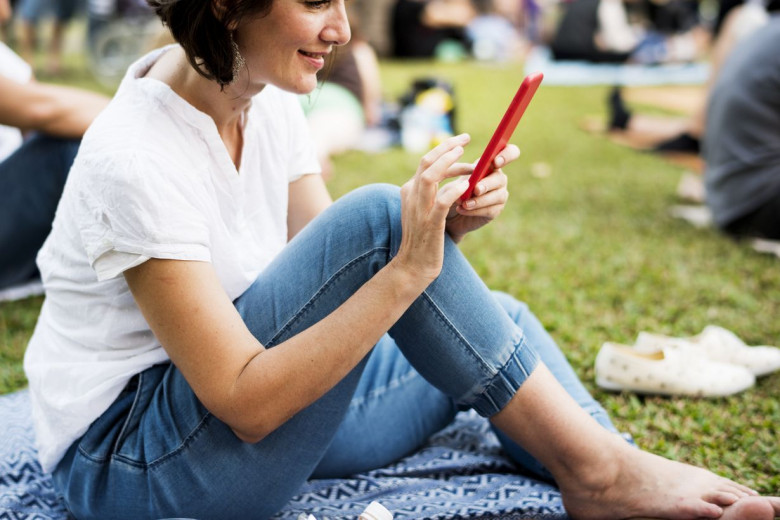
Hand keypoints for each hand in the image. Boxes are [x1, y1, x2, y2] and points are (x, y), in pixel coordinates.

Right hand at [395, 134, 473, 282]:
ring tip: (465, 155)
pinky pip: (442, 201)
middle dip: (447, 148)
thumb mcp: (422, 210)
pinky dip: (454, 190)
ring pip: (430, 177)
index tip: (460, 143)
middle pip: (427, 162)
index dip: (444, 150)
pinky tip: (466, 185)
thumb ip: (430, 193)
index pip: (426, 162)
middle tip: (465, 139)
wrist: (413, 265)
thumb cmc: (422, 238)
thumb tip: (451, 178)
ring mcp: (419, 209)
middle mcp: (411, 196)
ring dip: (449, 163)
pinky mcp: (430, 223)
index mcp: (409, 190)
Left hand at [445, 144, 519, 241]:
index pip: (510, 152)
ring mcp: (500, 194)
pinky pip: (490, 210)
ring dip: (479, 200)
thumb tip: (471, 172)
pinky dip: (475, 210)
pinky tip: (462, 209)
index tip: (495, 162)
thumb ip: (462, 173)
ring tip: (464, 203)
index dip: (507, 155)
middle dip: (487, 184)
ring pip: (497, 196)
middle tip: (476, 189)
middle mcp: (498, 178)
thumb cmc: (452, 191)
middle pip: (501, 178)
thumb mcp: (454, 179)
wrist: (448, 213)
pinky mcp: (496, 210)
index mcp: (491, 163)